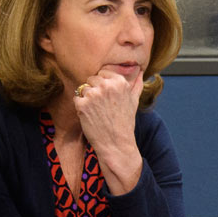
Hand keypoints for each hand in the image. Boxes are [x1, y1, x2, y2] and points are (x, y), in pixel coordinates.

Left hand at [70, 71, 144, 192]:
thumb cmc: (125, 123)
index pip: (103, 73)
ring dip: (87, 99)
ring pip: (83, 88)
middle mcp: (106, 86)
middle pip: (91, 79)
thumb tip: (141, 72)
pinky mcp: (82, 104)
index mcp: (119, 82)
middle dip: (94, 91)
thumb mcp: (134, 101)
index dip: (103, 85)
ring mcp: (93, 95)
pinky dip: (80, 107)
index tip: (108, 98)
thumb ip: (137, 84)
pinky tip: (90, 116)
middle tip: (102, 107)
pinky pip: (76, 98)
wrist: (116, 144)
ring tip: (97, 112)